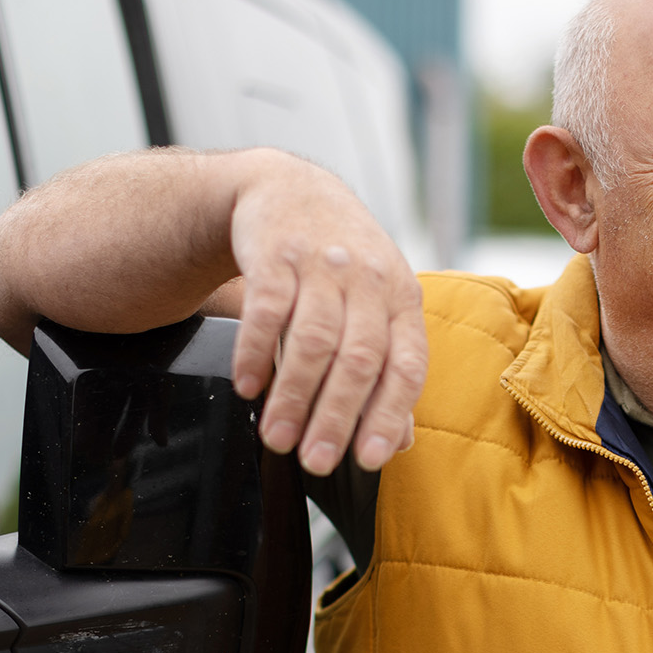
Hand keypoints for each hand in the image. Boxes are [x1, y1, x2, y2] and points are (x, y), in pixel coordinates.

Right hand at [227, 154, 426, 473]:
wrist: (291, 190)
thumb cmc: (341, 265)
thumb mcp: (378, 307)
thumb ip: (388, 371)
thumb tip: (402, 440)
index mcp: (402, 301)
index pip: (406, 366)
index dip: (389, 415)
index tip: (369, 460)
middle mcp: (369, 281)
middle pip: (358, 360)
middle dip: (335, 418)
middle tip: (315, 462)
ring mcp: (323, 264)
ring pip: (313, 341)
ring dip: (292, 397)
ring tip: (276, 438)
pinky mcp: (277, 254)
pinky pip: (267, 309)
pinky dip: (255, 352)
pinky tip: (247, 386)